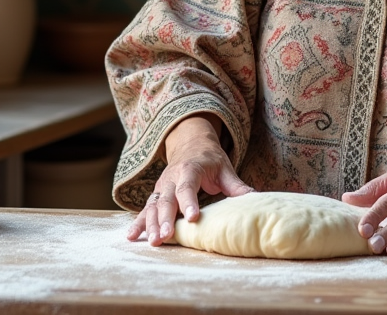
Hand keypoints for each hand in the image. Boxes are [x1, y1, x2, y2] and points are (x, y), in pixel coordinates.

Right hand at [126, 114, 254, 245]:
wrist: (190, 144)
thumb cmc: (210, 159)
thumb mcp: (224, 168)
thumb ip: (236, 185)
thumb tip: (255, 198)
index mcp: (189, 169)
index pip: (188, 187)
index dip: (189, 202)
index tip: (192, 218)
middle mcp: (171, 178)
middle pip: (166, 199)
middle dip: (165, 219)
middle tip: (166, 237)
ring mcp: (161, 187)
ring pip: (153, 206)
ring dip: (151, 224)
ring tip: (153, 242)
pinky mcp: (156, 195)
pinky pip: (145, 209)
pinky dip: (138, 223)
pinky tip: (131, 237)